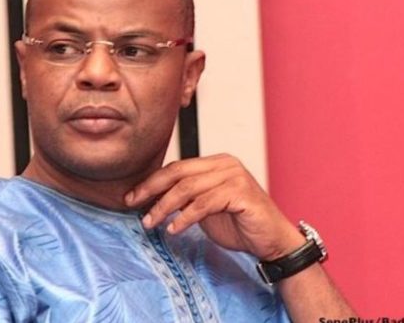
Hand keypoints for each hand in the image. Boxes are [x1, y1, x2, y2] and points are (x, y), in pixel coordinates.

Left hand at [124, 154, 305, 260]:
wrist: (272, 241)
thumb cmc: (239, 224)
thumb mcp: (204, 209)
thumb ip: (184, 199)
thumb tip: (150, 199)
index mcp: (216, 162)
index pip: (176, 167)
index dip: (151, 181)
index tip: (131, 197)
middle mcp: (225, 164)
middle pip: (178, 172)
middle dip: (151, 189)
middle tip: (133, 205)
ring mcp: (234, 176)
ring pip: (188, 188)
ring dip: (164, 207)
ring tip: (150, 223)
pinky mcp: (240, 193)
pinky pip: (203, 204)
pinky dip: (184, 218)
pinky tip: (173, 229)